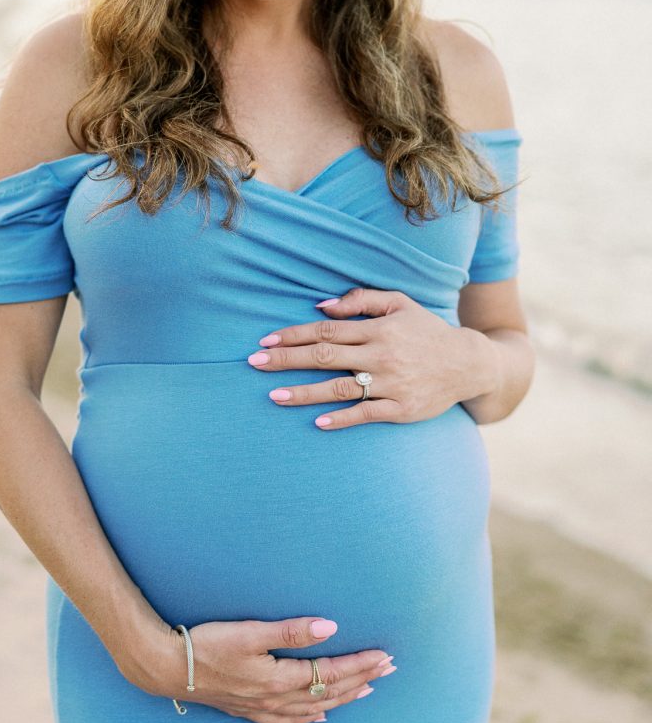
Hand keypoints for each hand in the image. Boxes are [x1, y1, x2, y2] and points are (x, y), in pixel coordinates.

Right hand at [119, 614, 395, 722]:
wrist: (167, 668)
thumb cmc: (207, 645)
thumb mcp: (249, 632)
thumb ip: (291, 630)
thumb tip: (330, 628)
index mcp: (279, 678)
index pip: (330, 672)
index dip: (359, 664)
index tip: (385, 655)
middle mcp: (276, 698)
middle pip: (328, 691)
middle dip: (361, 680)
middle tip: (389, 669)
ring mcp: (262, 707)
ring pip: (314, 707)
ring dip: (343, 698)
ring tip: (368, 690)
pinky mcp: (249, 709)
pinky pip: (290, 720)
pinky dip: (310, 717)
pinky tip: (320, 716)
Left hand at [247, 286, 488, 429]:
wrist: (468, 363)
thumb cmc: (426, 330)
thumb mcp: (399, 303)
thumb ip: (360, 300)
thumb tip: (320, 307)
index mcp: (378, 328)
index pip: (326, 330)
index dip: (293, 334)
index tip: (265, 341)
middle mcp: (381, 355)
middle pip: (325, 356)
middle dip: (286, 360)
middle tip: (254, 364)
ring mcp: (391, 383)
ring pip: (340, 388)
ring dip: (304, 392)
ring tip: (274, 395)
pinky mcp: (401, 408)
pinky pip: (366, 413)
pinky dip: (342, 418)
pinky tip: (318, 422)